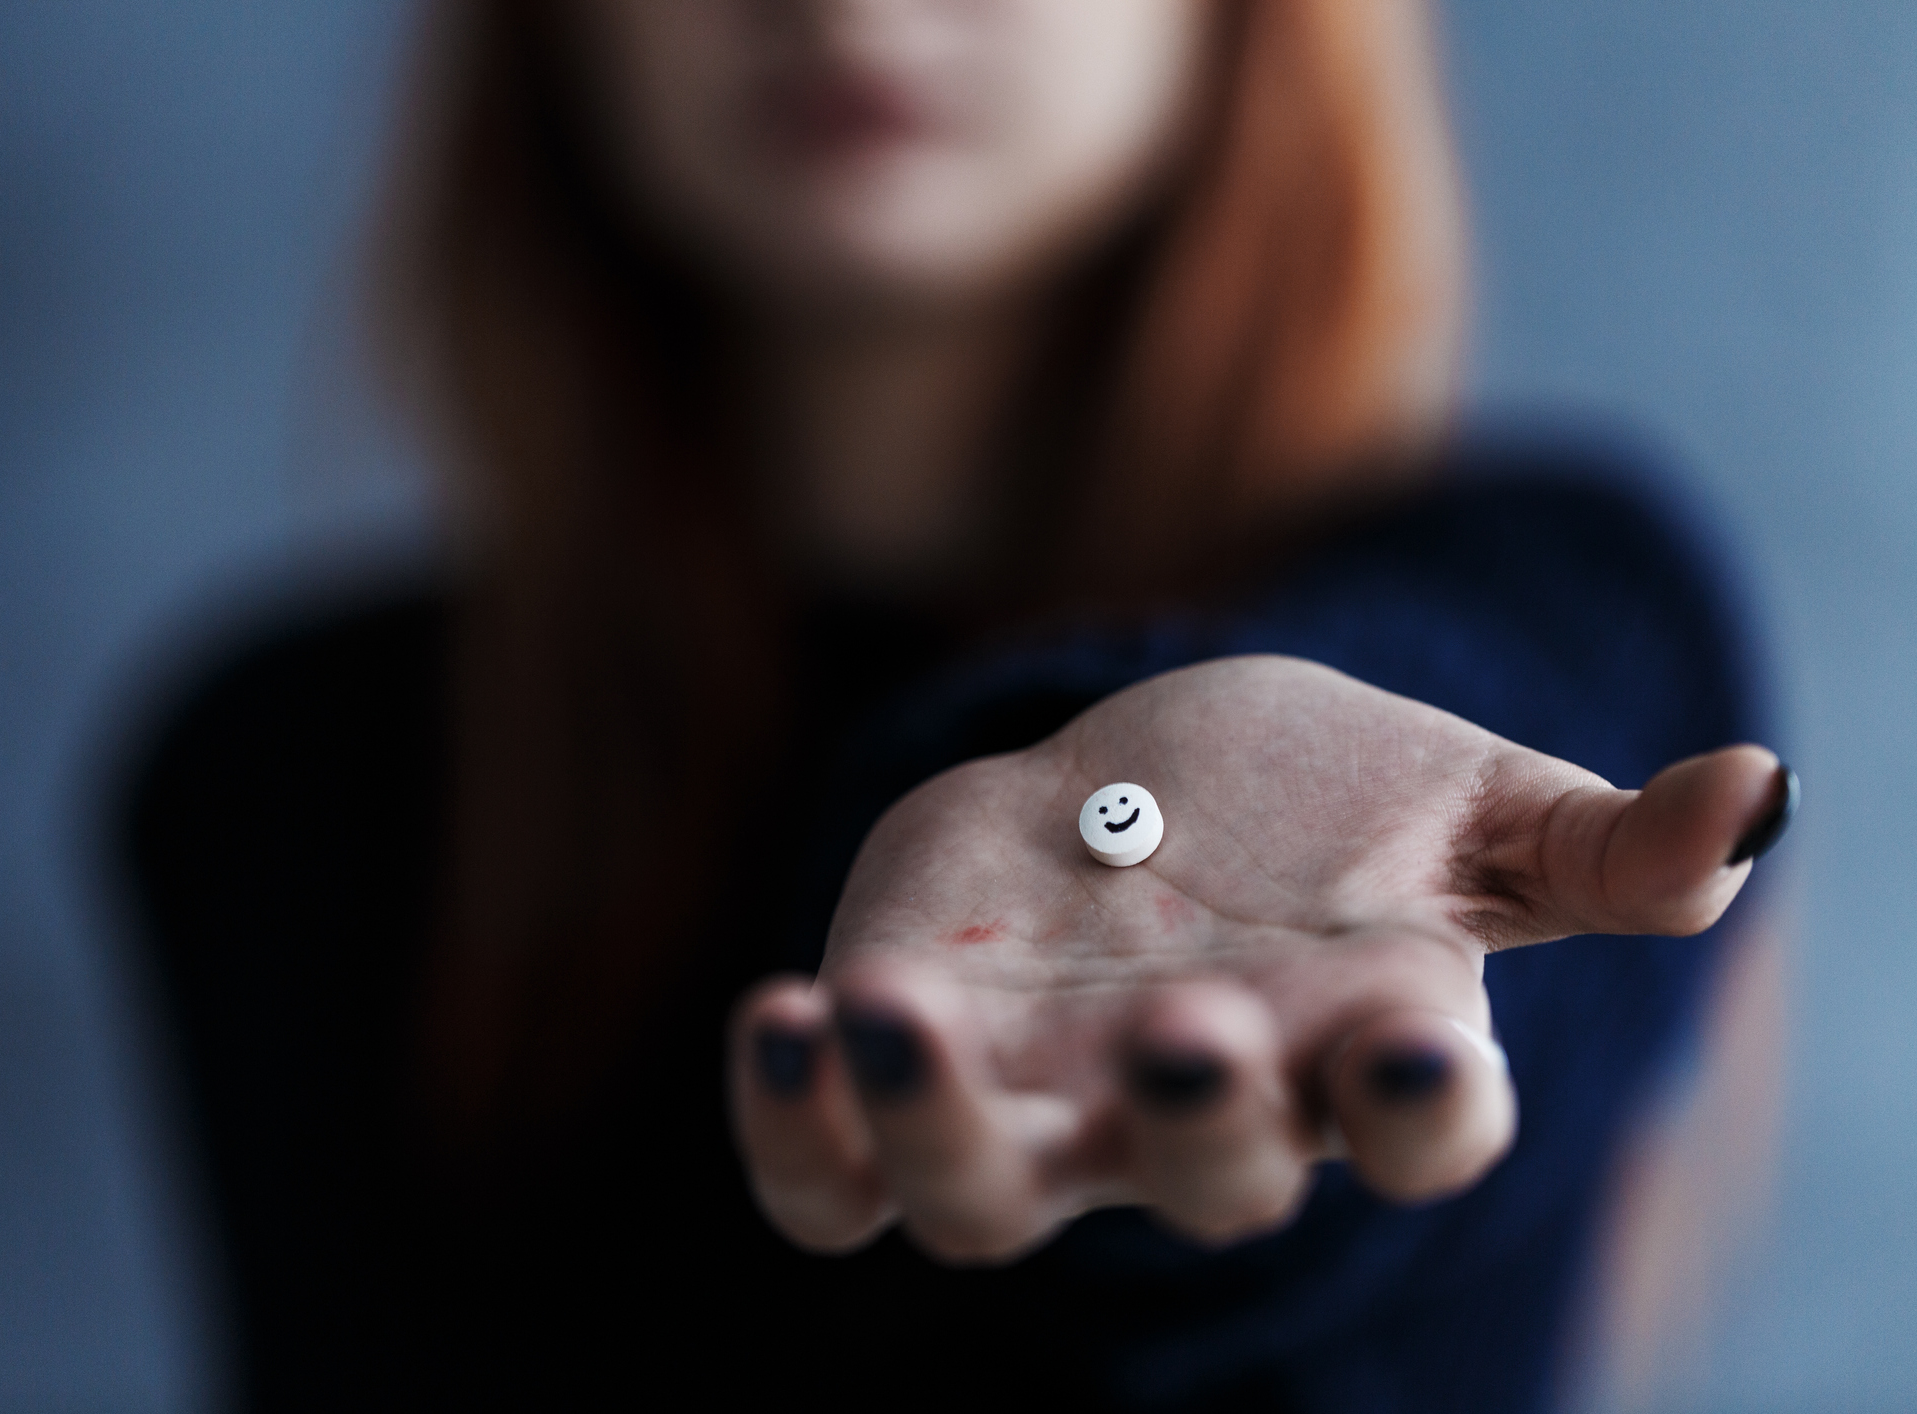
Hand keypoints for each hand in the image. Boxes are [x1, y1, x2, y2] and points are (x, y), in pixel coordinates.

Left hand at [729, 655, 1789, 1261]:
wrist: (1149, 792)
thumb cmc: (1324, 813)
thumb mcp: (1464, 806)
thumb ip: (1591, 839)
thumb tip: (1756, 805)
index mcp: (1351, 1052)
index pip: (1412, 1125)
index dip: (1420, 1103)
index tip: (1422, 1035)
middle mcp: (1194, 1112)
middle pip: (1205, 1179)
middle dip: (1196, 1118)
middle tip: (1188, 1028)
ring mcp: (1042, 1111)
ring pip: (985, 1196)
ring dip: (935, 1122)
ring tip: (885, 1014)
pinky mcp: (909, 1076)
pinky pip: (834, 1172)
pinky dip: (796, 1124)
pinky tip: (776, 1019)